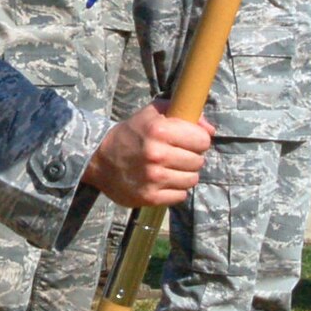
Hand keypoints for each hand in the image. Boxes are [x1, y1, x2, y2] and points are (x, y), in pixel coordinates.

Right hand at [82, 101, 213, 208]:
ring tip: (171, 168)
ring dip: (185, 174)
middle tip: (177, 155)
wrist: (99, 160)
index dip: (198, 140)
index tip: (189, 140)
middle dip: (191, 157)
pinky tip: (164, 181)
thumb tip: (210, 129)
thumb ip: (182, 112)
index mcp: (159, 131)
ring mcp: (153, 178)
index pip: (202, 140)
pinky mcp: (150, 197)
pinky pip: (180, 195)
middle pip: (198, 161)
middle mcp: (157, 155)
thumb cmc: (131, 134)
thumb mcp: (152, 114)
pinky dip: (175, 189)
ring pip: (192, 180)